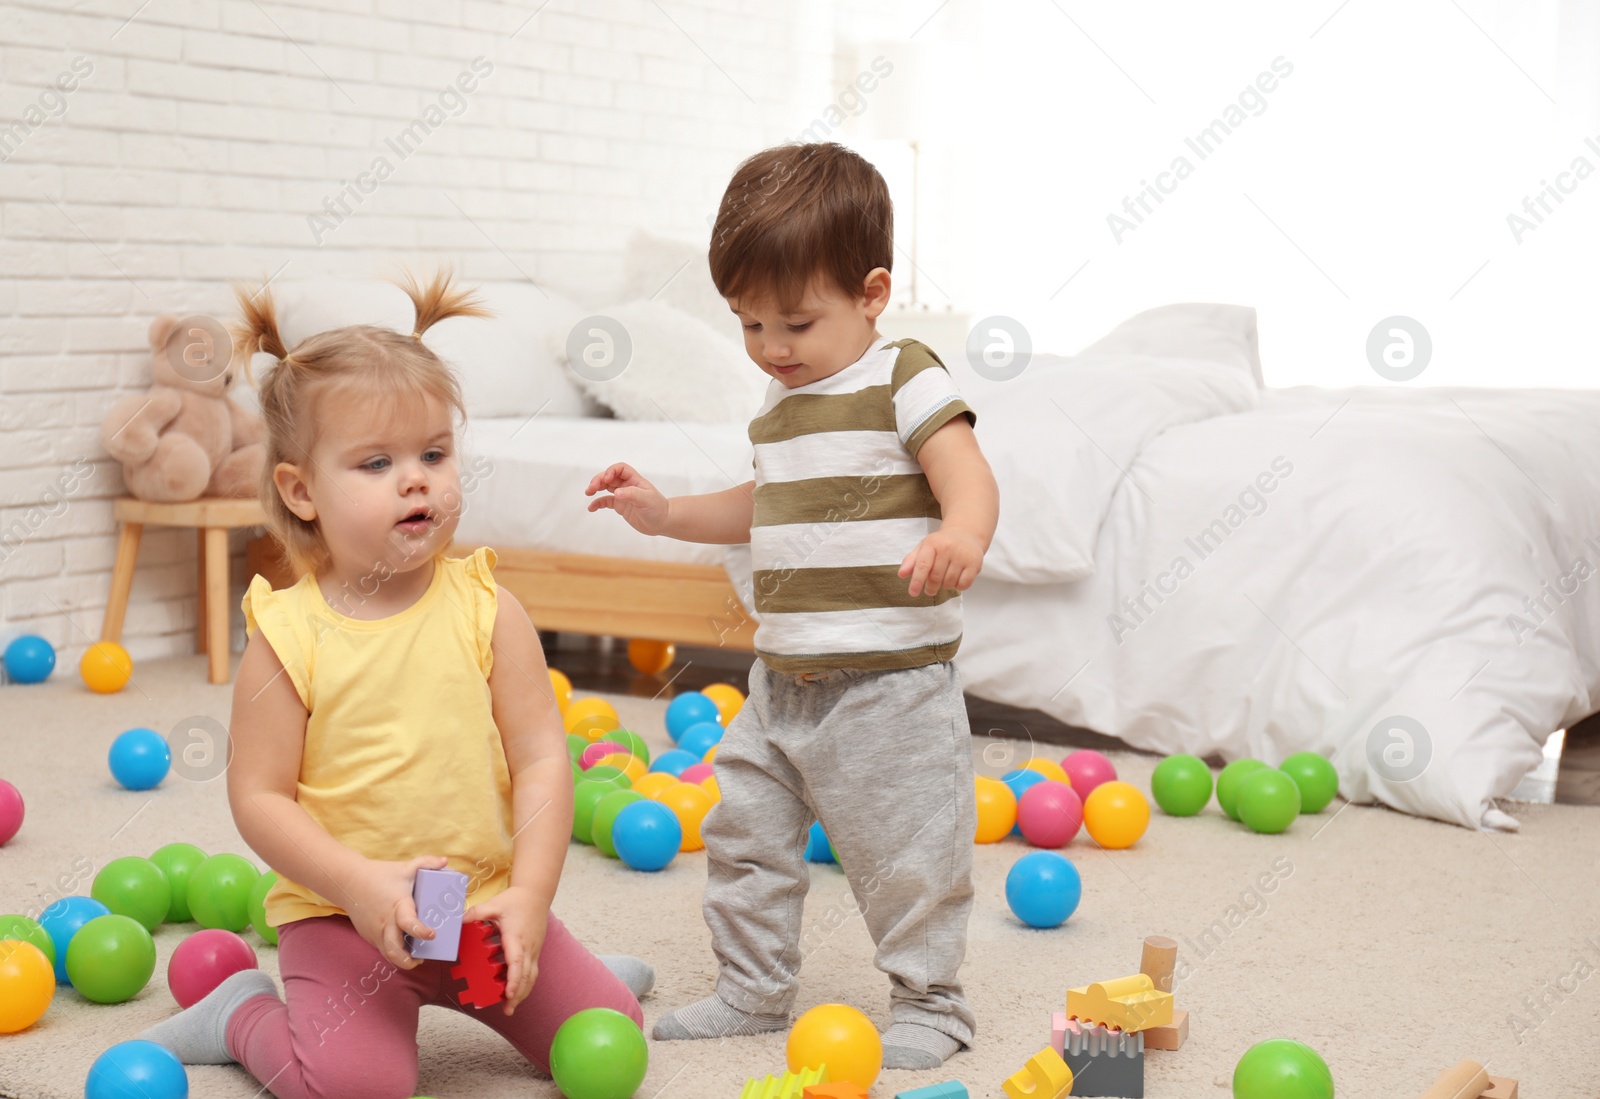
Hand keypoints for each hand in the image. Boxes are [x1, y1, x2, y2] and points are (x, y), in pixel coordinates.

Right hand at [346, 855, 448, 970]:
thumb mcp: (405, 867)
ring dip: (401, 960)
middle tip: (422, 958)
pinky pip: (382, 948)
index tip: (432, 934)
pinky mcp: (369, 935)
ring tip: (415, 958)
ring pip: (387, 954)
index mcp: (397, 906)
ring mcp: (375, 932)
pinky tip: (403, 949)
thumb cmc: (380, 875)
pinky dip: (393, 951)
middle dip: (408, 960)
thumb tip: (445, 861)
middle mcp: (385, 923)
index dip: (420, 931)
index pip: (408, 922)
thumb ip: (426, 862)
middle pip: (394, 950)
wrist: (349, 881)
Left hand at [464, 886, 548, 1015]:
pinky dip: (525, 984)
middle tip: (507, 1009)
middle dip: (518, 994)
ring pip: (532, 976)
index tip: (509, 994)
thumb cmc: (516, 900)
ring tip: (511, 1007)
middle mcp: (528, 946)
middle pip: (526, 975)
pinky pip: (532, 971)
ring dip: (523, 992)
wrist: (537, 894)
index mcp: (516, 937)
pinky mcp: (535, 951)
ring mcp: (534, 950)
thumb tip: (458, 922)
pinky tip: (517, 993)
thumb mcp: (494, 903)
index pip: (516, 961)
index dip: (513, 979)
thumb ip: (476, 913)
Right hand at [584, 463, 671, 535]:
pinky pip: (606, 501)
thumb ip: (632, 494)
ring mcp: (623, 495)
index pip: (620, 468)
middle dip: (599, 480)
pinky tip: (591, 508)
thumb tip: (616, 493)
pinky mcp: (620, 505)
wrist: (662, 522)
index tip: (606, 479)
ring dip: (596, 488)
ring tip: (588, 493)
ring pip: (605, 487)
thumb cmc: (657, 508)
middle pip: (609, 477)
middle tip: (591, 489)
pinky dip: (598, 503)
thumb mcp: (646, 500)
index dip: (611, 471)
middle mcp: (627, 485)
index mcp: (634, 480)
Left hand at [898, 528, 985, 596]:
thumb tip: (901, 574)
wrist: (966, 534)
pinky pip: (963, 584)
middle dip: (931, 587)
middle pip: (936, 577)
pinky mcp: (975, 563)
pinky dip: (958, 586)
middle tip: (929, 590)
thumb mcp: (924, 547)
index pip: (922, 565)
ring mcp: (962, 555)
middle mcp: (948, 548)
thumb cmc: (942, 543)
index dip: (917, 581)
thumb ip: (911, 561)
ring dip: (945, 586)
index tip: (913, 593)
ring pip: (949, 582)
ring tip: (945, 578)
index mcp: (932, 543)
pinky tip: (956, 578)